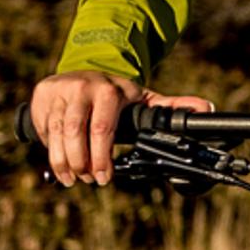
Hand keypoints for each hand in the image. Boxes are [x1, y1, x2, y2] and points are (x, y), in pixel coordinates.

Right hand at [28, 70, 214, 186]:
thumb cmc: (117, 95)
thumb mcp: (145, 100)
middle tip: (88, 180)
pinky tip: (60, 159)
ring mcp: (60, 90)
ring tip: (73, 178)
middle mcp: (83, 86)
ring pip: (56, 134)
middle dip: (81, 164)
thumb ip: (173, 107)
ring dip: (63, 163)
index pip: (103, 128)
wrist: (85, 68)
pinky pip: (43, 129)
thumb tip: (207, 108)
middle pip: (76, 134)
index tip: (105, 178)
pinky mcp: (42, 95)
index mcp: (109, 90)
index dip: (102, 157)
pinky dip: (50, 148)